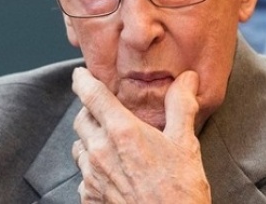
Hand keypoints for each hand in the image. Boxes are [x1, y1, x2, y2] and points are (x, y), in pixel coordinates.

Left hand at [71, 67, 210, 202]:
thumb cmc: (180, 190)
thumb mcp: (185, 143)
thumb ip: (181, 106)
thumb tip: (187, 79)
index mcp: (122, 131)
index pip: (92, 95)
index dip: (83, 80)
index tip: (80, 74)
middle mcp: (100, 151)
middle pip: (81, 119)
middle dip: (89, 111)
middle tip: (105, 111)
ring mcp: (92, 177)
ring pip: (78, 147)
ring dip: (89, 140)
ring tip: (109, 143)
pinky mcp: (90, 198)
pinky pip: (82, 176)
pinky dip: (91, 170)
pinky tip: (110, 173)